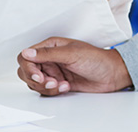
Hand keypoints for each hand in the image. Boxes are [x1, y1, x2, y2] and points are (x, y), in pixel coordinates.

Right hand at [17, 37, 131, 95]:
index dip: (28, 68)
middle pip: (27, 72)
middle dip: (37, 80)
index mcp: (50, 46)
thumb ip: (48, 54)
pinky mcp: (58, 83)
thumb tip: (27, 52)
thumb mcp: (72, 54)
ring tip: (61, 84)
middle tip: (52, 82)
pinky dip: (53, 92)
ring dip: (46, 87)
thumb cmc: (96, 59)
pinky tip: (66, 86)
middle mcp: (49, 58)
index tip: (38, 76)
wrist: (111, 74)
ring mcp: (53, 71)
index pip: (26, 56)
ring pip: (35, 83)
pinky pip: (44, 91)